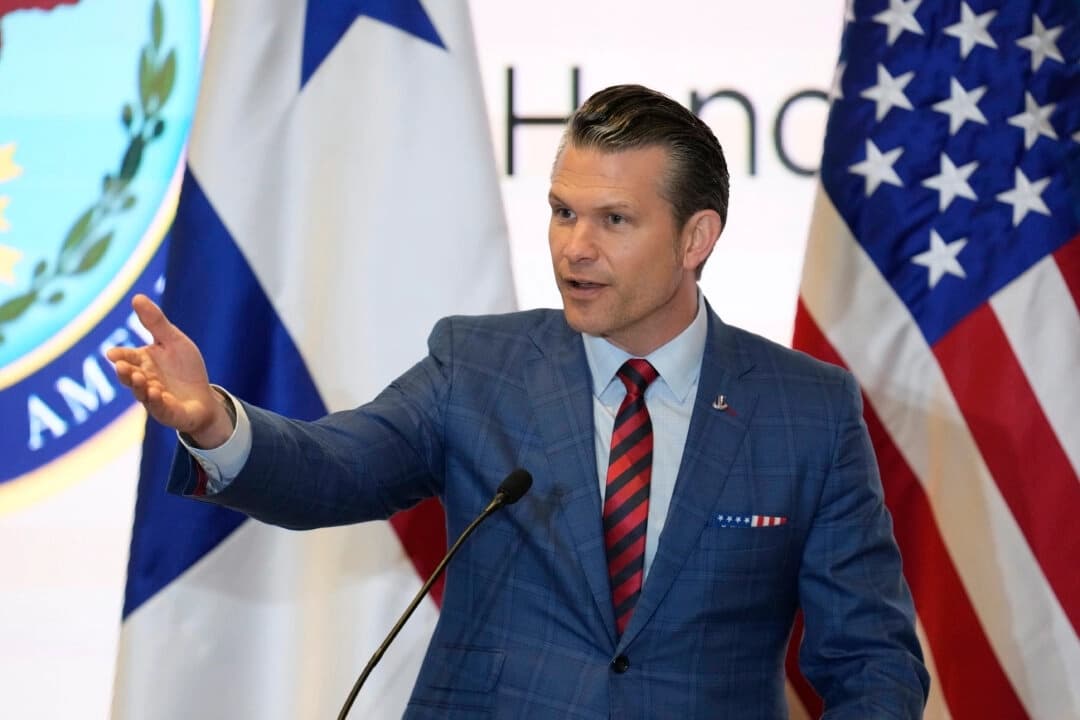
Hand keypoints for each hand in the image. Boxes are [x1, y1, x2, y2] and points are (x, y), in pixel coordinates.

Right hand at [107, 294, 234, 447]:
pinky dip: (157, 401)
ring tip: (139, 378)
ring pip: (142, 393)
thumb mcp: (174, 341)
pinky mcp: (167, 412)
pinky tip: (156, 393)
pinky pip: (160, 407)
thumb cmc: (185, 368)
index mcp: (144, 362)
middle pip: (131, 376)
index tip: (113, 354)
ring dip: (139, 386)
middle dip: (126, 372)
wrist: (203, 398)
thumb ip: (155, 322)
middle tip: (122, 367)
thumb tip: (136, 297)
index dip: (121, 356)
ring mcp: (154, 398)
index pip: (128, 357)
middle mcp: (144, 380)